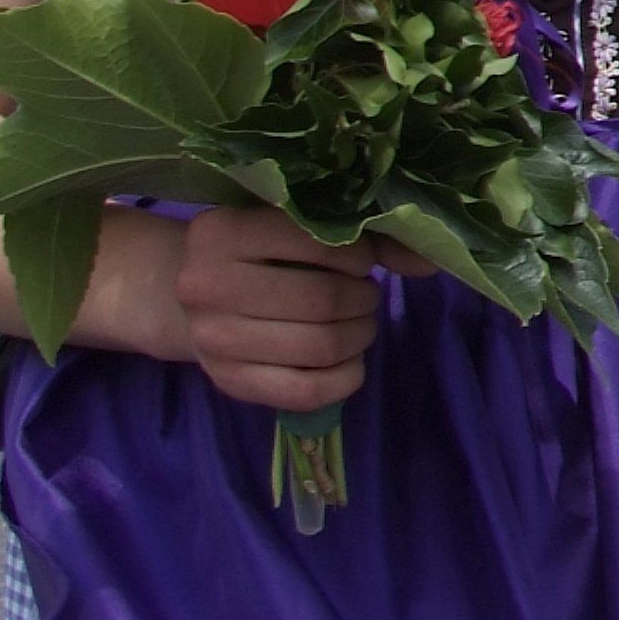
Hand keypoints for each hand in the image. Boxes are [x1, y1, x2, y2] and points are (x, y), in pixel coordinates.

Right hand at [170, 205, 385, 412]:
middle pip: (323, 300)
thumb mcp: (296, 228)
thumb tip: (430, 261)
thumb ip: (365, 235)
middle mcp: (205, 285)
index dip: (359, 256)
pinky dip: (346, 377)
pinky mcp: (228, 382)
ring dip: (359, 336)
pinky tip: (348, 360)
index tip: (360, 262)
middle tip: (365, 296)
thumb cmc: (260, 253)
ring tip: (358, 323)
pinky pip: (307, 392)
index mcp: (222, 231)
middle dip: (363, 299)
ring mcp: (212, 338)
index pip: (319, 243)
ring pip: (320, 346)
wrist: (188, 298)